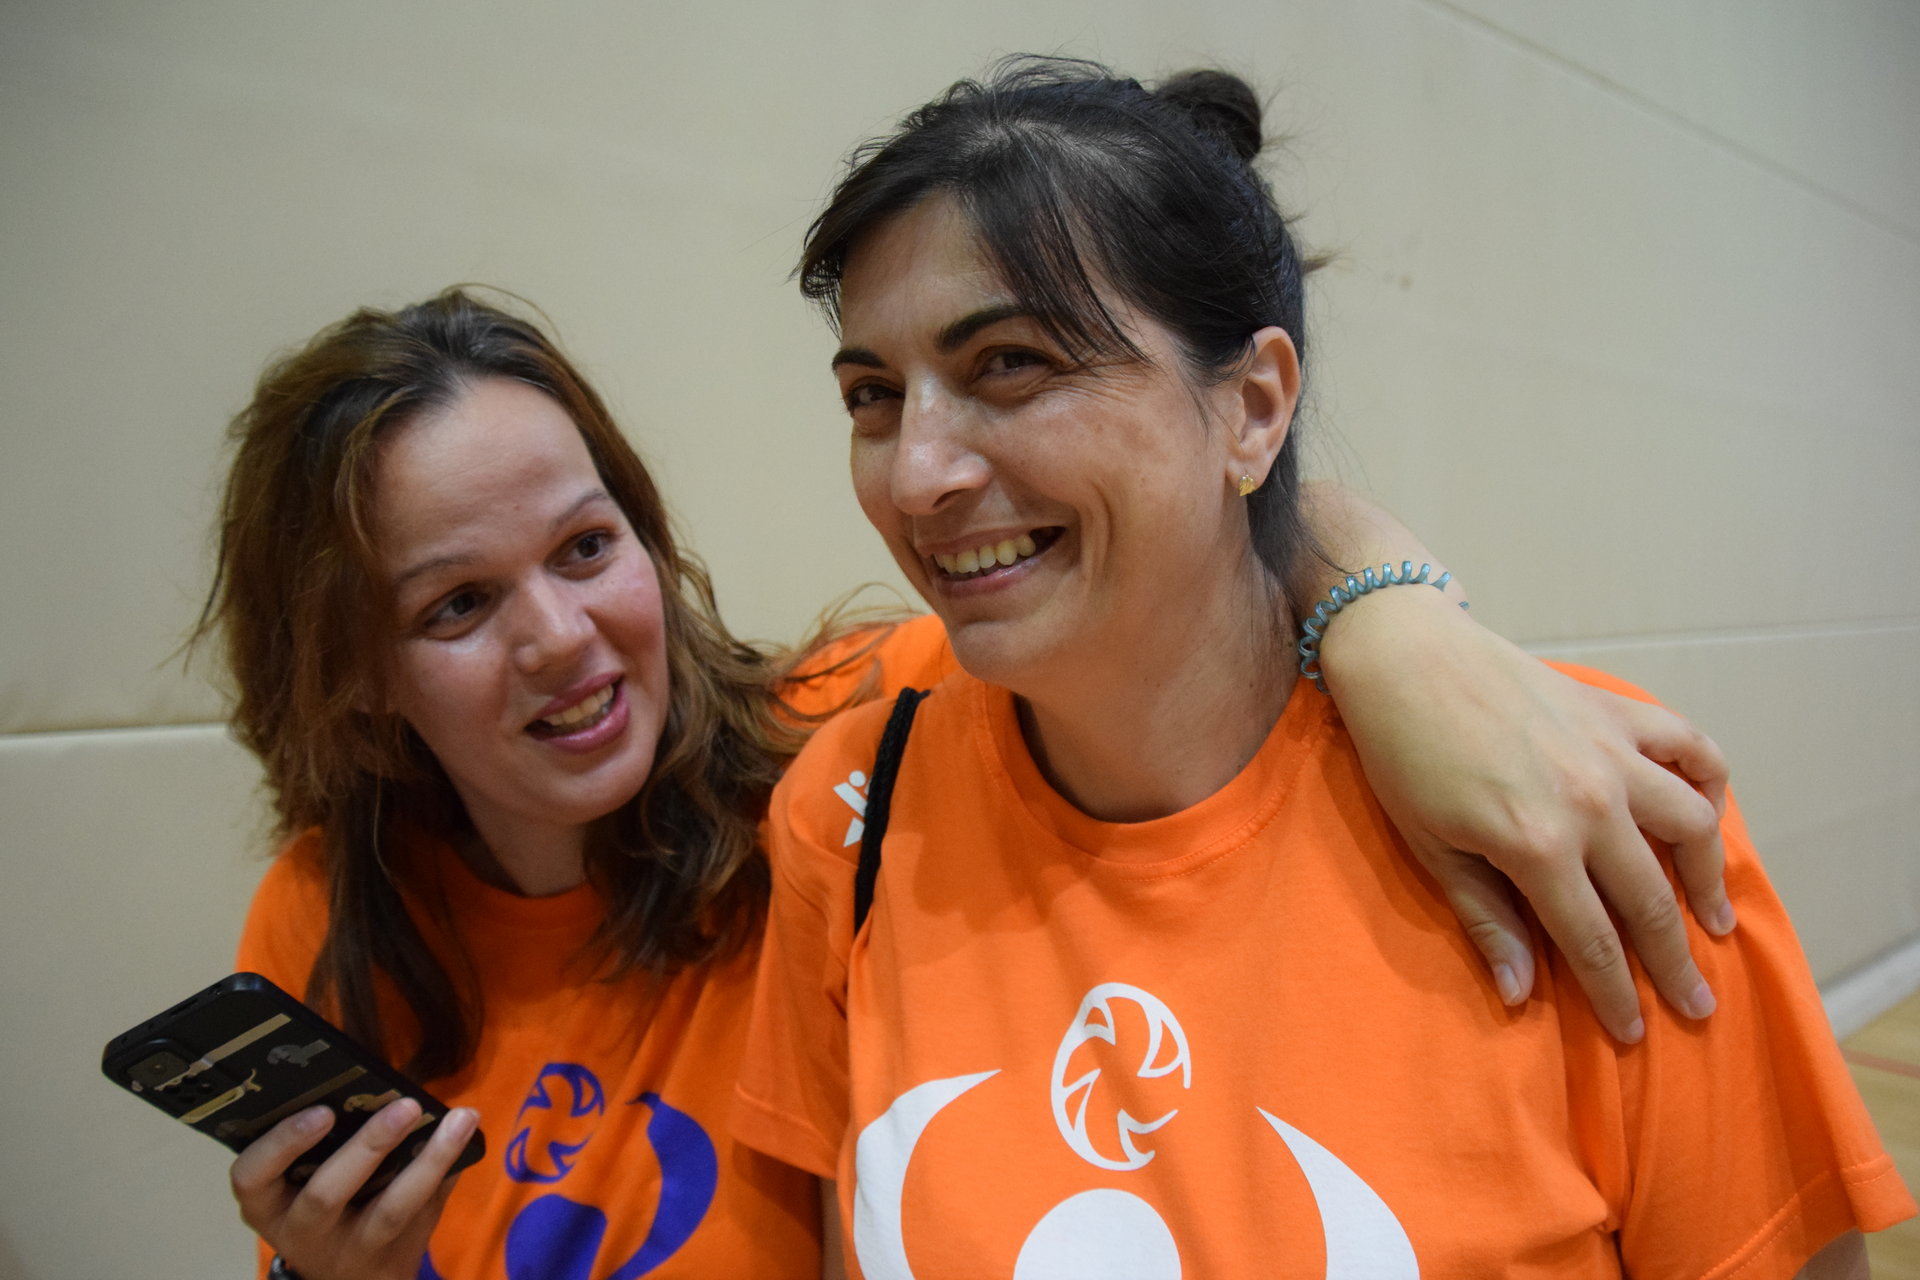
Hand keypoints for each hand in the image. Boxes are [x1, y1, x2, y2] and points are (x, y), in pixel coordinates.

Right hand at [230, 1098, 477, 1279]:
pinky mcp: (393, 1258)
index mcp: (267, 1203)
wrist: (348, 1279)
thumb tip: (364, 1074)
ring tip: (459, 1119)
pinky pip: (424, 1213)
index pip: (251, 1176)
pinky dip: (446, 1172)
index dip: (282, 1143)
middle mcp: (301, 1233)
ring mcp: (349, 1251)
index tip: (323, 1111)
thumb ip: (318, 1136)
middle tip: (405, 1105)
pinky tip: (465, 1137)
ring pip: (390, 1209)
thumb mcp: (298, 1180)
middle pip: (325, 1194)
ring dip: (428, 1161)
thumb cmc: (321, 1204)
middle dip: (368, 1146)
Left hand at [1320, 586, 1732, 1042]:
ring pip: (1691, 827)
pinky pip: (1689, 746)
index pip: (1593, 941)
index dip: (1617, 995)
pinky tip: (1706, 815)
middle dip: (1674, 962)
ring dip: (1708, 879)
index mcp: (1537, 844)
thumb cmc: (1401, 755)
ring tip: (1713, 920)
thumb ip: (1484, 917)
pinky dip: (1708, 781)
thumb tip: (1521, 991)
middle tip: (1697, 1006)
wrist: (1403, 656)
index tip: (1635, 1032)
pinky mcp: (1614, 711)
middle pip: (1649, 900)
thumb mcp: (1429, 846)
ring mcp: (1611, 752)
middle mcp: (1590, 802)